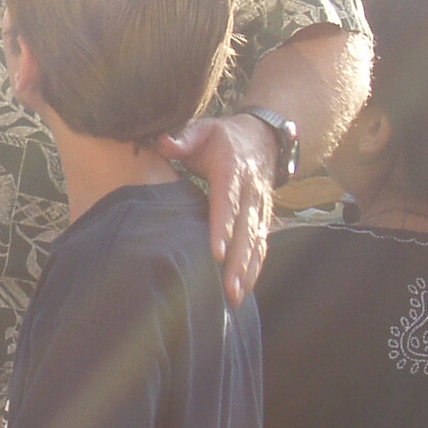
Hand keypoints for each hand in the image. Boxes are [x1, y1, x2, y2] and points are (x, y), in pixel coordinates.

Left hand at [157, 113, 279, 300]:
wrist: (262, 137)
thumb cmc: (222, 137)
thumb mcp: (203, 130)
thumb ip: (183, 139)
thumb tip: (163, 143)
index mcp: (232, 169)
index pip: (228, 201)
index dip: (223, 227)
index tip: (216, 252)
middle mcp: (251, 191)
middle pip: (245, 229)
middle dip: (237, 260)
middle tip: (227, 287)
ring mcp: (260, 207)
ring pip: (256, 242)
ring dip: (247, 271)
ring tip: (234, 297)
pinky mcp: (264, 219)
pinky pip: (261, 246)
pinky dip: (254, 270)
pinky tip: (243, 292)